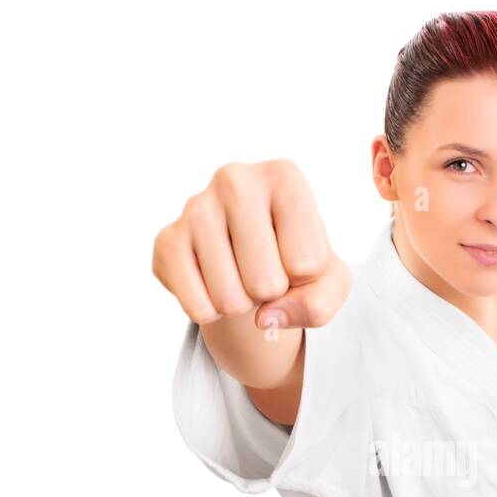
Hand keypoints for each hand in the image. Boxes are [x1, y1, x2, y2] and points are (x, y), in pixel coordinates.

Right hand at [151, 159, 351, 329]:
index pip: (307, 264)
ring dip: (242, 304)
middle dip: (272, 294)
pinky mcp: (167, 241)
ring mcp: (195, 208)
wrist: (249, 255)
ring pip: (230, 300)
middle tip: (265, 269)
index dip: (307, 278)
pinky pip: (199, 309)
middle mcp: (235, 180)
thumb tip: (263, 318)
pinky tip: (213, 280)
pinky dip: (213, 312)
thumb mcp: (329, 279)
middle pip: (266, 284)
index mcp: (284, 177)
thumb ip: (320, 303)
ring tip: (240, 273)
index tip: (295, 254)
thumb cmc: (296, 258)